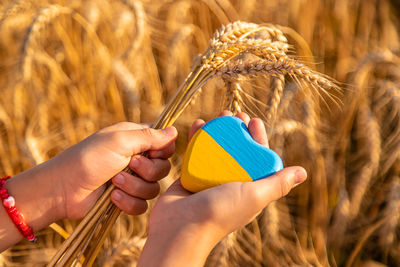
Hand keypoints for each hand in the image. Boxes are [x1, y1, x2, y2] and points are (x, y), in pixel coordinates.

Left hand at [53, 122, 177, 218]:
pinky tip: (113, 197)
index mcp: (136, 140)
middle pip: (164, 167)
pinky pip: (142, 205)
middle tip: (129, 165)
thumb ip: (150, 136)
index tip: (152, 152)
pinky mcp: (126, 199)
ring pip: (154, 188)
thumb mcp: (120, 141)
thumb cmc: (89, 158)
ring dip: (135, 186)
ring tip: (114, 183)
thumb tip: (175, 131)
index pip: (165, 144)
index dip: (163, 151)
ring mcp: (132, 180)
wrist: (63, 189)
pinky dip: (129, 202)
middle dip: (148, 170)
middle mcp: (137, 159)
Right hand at [138, 111, 306, 266]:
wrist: (180, 226)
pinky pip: (196, 152)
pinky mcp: (191, 175)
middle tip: (235, 113)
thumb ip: (277, 184)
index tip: (254, 121)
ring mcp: (210, 179)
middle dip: (238, 130)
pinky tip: (199, 124)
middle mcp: (231, 183)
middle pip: (237, 150)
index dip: (258, 139)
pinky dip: (198, 138)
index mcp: (249, 189)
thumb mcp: (254, 196)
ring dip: (219, 130)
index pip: (258, 158)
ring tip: (218, 115)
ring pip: (217, 149)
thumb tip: (303, 173)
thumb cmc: (220, 213)